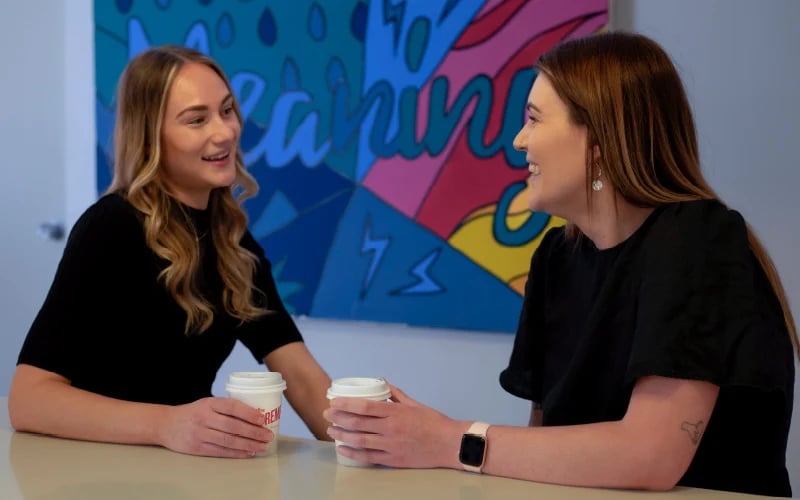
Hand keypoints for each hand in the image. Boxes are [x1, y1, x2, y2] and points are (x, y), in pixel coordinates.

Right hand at [157, 397, 272, 457]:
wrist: (166, 425)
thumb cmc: (193, 413)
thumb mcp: (207, 403)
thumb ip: (226, 408)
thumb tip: (255, 414)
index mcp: (209, 403)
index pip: (232, 407)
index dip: (249, 413)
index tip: (262, 418)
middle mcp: (204, 418)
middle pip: (233, 426)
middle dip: (253, 432)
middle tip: (268, 436)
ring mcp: (200, 434)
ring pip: (228, 441)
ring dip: (248, 445)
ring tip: (262, 446)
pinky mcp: (197, 448)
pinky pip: (221, 451)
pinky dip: (236, 453)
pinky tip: (248, 452)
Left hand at [322, 383, 467, 468]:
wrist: (450, 444)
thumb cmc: (434, 423)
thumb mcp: (414, 404)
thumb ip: (396, 394)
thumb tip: (382, 383)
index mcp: (396, 412)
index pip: (364, 406)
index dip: (346, 404)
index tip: (334, 401)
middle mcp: (390, 428)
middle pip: (357, 422)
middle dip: (338, 417)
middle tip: (327, 413)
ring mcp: (391, 445)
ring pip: (359, 440)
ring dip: (342, 434)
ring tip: (331, 430)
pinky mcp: (393, 459)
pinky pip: (368, 456)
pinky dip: (352, 452)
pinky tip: (342, 448)